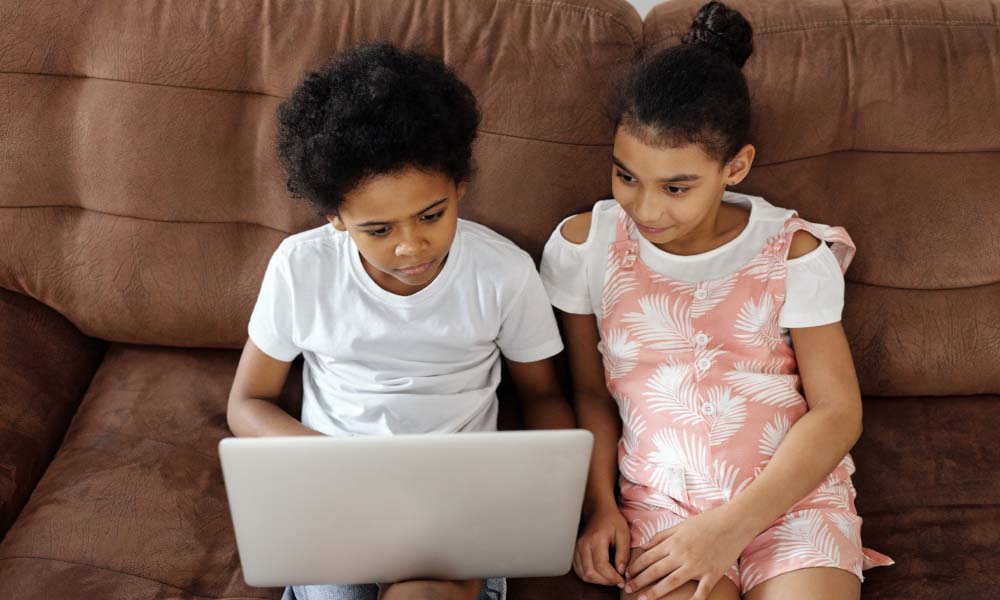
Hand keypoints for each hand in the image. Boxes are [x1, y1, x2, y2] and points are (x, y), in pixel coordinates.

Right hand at [573, 505, 630, 586]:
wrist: (598, 511)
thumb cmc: (612, 521)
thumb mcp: (624, 534)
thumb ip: (623, 553)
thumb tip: (620, 571)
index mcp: (596, 539)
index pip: (601, 566)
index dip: (612, 577)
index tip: (622, 581)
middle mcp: (583, 545)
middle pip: (590, 573)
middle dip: (605, 581)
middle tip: (617, 581)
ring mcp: (576, 549)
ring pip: (583, 574)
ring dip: (597, 581)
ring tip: (610, 578)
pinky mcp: (574, 552)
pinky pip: (579, 571)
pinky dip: (590, 576)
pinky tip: (600, 574)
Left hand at [624, 508, 750, 599]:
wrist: (734, 522)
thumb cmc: (707, 521)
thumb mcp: (680, 525)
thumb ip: (661, 536)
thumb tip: (643, 546)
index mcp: (674, 542)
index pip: (648, 556)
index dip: (635, 566)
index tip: (626, 574)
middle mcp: (682, 555)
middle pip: (655, 570)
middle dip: (639, 581)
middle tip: (627, 589)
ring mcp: (697, 566)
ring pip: (671, 582)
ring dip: (655, 592)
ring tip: (642, 599)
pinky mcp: (712, 574)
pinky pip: (700, 592)